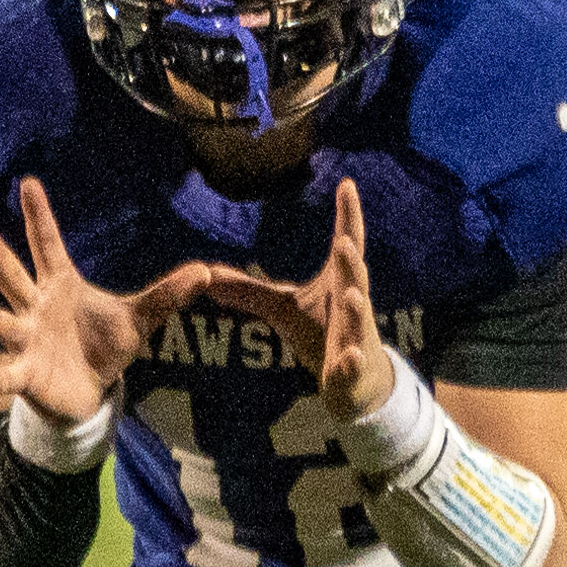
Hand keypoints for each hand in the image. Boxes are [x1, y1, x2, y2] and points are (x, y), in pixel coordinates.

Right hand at [0, 176, 206, 432]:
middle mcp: (36, 306)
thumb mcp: (138, 319)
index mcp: (60, 284)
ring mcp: (27, 339)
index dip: (38, 216)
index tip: (28, 183)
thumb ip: (166, 295)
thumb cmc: (105, 345)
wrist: (90, 390)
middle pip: (14, 278)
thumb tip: (207, 272)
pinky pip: (8, 374)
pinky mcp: (26, 373)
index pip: (47, 244)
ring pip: (5, 322)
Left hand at [197, 177, 394, 425]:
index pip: (347, 245)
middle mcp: (352, 305)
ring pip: (359, 319)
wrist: (355, 382)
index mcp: (339, 284)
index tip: (346, 184)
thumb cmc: (323, 335)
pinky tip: (349, 356)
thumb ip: (249, 291)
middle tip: (343, 241)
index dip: (348, 216)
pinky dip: (352, 361)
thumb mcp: (282, 309)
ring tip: (349, 294)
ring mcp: (356, 337)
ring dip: (356, 306)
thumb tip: (208, 275)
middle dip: (350, 261)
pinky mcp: (353, 368)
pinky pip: (353, 365)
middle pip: (354, 279)